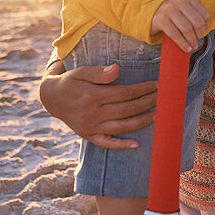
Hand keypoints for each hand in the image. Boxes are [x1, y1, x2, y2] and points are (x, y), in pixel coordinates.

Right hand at [38, 62, 157, 148]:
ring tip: (158, 115)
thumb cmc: (71, 81)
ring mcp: (91, 127)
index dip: (142, 89)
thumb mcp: (81, 71)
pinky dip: (121, 145)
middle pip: (126, 109)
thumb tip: (118, 69)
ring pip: (121, 126)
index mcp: (92, 96)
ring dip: (141, 122)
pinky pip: (107, 143)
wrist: (52, 98)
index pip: (124, 93)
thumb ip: (99, 72)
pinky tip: (137, 144)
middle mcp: (92, 113)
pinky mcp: (89, 136)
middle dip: (147, 103)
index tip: (157, 84)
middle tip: (163, 97)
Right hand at [151, 0, 208, 52]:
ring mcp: (169, 10)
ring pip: (187, 29)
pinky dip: (183, 43)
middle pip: (197, 22)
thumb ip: (195, 15)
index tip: (203, 33)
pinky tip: (186, 48)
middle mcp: (179, 1)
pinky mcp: (161, 20)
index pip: (204, 14)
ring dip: (192, 40)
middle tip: (197, 41)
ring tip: (193, 46)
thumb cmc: (173, 13)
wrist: (151, 12)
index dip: (206, 26)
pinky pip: (175, 34)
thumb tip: (204, 32)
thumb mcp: (185, 8)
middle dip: (199, 35)